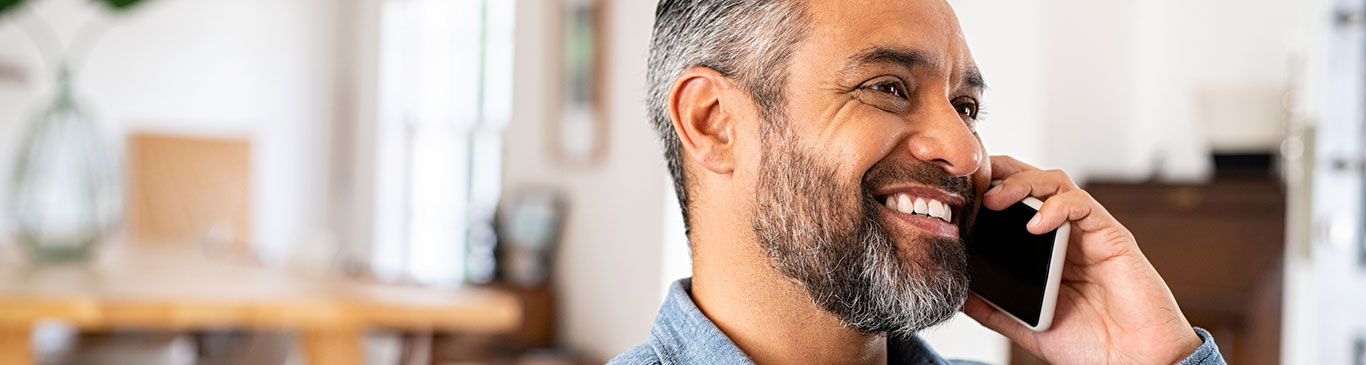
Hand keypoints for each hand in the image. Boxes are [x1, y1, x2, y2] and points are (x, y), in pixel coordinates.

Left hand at [961, 156, 1202, 364]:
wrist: (1132, 362)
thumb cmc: (1089, 343)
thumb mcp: (1026, 325)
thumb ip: (994, 309)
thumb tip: (958, 294)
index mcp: (1044, 250)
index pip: (1013, 204)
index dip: (986, 191)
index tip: (956, 195)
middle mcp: (1065, 234)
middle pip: (1031, 182)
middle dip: (1001, 173)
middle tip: (971, 182)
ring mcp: (1088, 232)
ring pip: (1055, 182)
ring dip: (1022, 183)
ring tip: (995, 199)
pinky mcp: (1112, 236)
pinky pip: (1083, 205)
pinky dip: (1057, 206)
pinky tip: (1036, 223)